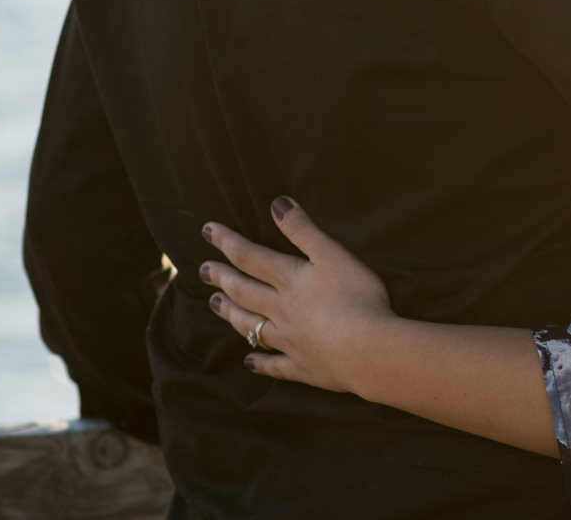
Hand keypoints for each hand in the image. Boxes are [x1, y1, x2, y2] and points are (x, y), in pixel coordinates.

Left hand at [198, 197, 395, 394]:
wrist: (368, 350)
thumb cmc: (356, 297)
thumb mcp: (332, 254)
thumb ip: (303, 230)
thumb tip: (276, 203)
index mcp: (289, 280)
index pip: (250, 257)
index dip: (227, 242)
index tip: (207, 231)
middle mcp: (282, 310)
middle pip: (245, 292)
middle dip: (222, 278)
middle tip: (202, 271)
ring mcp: (290, 341)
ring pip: (252, 326)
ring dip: (232, 314)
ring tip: (214, 305)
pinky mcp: (303, 367)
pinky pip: (275, 366)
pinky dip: (260, 363)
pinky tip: (249, 361)